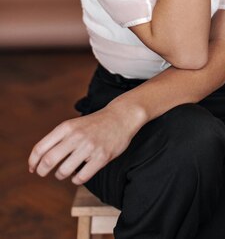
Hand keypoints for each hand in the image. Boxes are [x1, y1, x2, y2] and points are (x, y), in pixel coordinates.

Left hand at [27, 103, 145, 184]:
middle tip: (43, 173)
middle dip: (42, 171)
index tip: (32, 168)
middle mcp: (76, 136)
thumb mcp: (73, 124)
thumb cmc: (94, 123)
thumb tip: (39, 159)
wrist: (120, 117)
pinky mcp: (102, 157)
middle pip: (49, 161)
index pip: (41, 148)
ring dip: (60, 175)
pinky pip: (81, 177)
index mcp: (66, 127)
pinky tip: (77, 175)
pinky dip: (75, 180)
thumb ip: (58, 138)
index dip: (32, 162)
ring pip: (63, 171)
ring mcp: (89, 147)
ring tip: (64, 172)